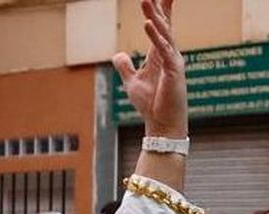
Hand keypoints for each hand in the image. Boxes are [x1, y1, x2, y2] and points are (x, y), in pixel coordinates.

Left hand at [112, 0, 186, 138]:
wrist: (162, 123)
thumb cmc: (151, 103)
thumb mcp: (132, 82)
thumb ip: (125, 66)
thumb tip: (118, 54)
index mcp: (161, 54)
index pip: (162, 27)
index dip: (161, 10)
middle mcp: (170, 53)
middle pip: (163, 24)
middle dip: (157, 7)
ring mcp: (173, 60)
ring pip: (163, 32)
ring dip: (154, 16)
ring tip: (145, 0)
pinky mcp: (173, 70)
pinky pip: (163, 49)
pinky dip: (155, 36)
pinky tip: (147, 23)